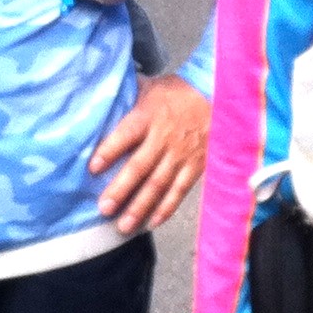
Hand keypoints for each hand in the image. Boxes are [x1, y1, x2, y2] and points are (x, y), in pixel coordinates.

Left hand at [89, 73, 207, 233]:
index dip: (110, 151)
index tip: (93, 168)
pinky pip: (179, 191)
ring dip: (140, 206)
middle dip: (121, 189)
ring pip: (158, 185)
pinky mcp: (195, 167)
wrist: (219, 98)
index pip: (126, 134)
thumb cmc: (178, 93)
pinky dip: (166, 208)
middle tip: (104, 208)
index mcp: (149, 116)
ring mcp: (181, 155)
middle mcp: (164, 138)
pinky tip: (151, 223)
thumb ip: (128, 95)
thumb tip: (99, 94)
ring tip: (123, 225)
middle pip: (140, 166)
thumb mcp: (152, 87)